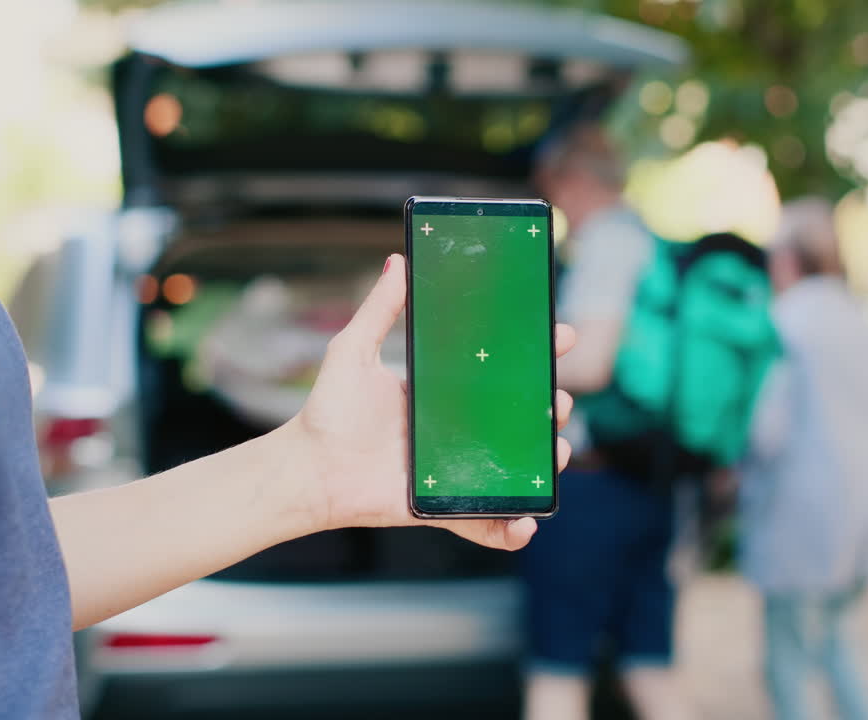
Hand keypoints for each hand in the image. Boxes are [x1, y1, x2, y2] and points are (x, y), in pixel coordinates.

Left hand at [289, 253, 575, 549]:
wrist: (308, 469)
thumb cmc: (328, 412)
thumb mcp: (354, 351)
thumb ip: (380, 308)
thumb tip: (398, 260)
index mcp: (443, 393)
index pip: (500, 370)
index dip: (535, 354)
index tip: (559, 336)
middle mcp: (456, 431)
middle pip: (520, 419)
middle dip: (551, 408)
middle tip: (557, 399)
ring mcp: (455, 470)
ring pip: (516, 468)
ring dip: (546, 462)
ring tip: (556, 451)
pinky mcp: (444, 507)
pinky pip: (487, 524)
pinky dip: (512, 529)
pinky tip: (527, 523)